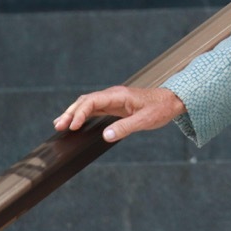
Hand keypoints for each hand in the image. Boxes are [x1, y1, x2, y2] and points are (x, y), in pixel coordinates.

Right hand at [54, 85, 185, 141]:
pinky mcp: (115, 106)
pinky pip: (95, 108)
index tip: (73, 126)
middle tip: (59, 126)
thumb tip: (105, 135)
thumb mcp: (145, 120)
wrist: (171, 101)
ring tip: (60, 125)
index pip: (93, 101)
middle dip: (71, 112)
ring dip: (74, 113)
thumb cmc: (160, 108)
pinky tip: (76, 123)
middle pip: (86, 101)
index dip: (80, 112)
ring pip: (88, 104)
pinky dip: (83, 115)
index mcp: (119, 95)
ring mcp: (113, 100)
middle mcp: (113, 95)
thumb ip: (125, 127)